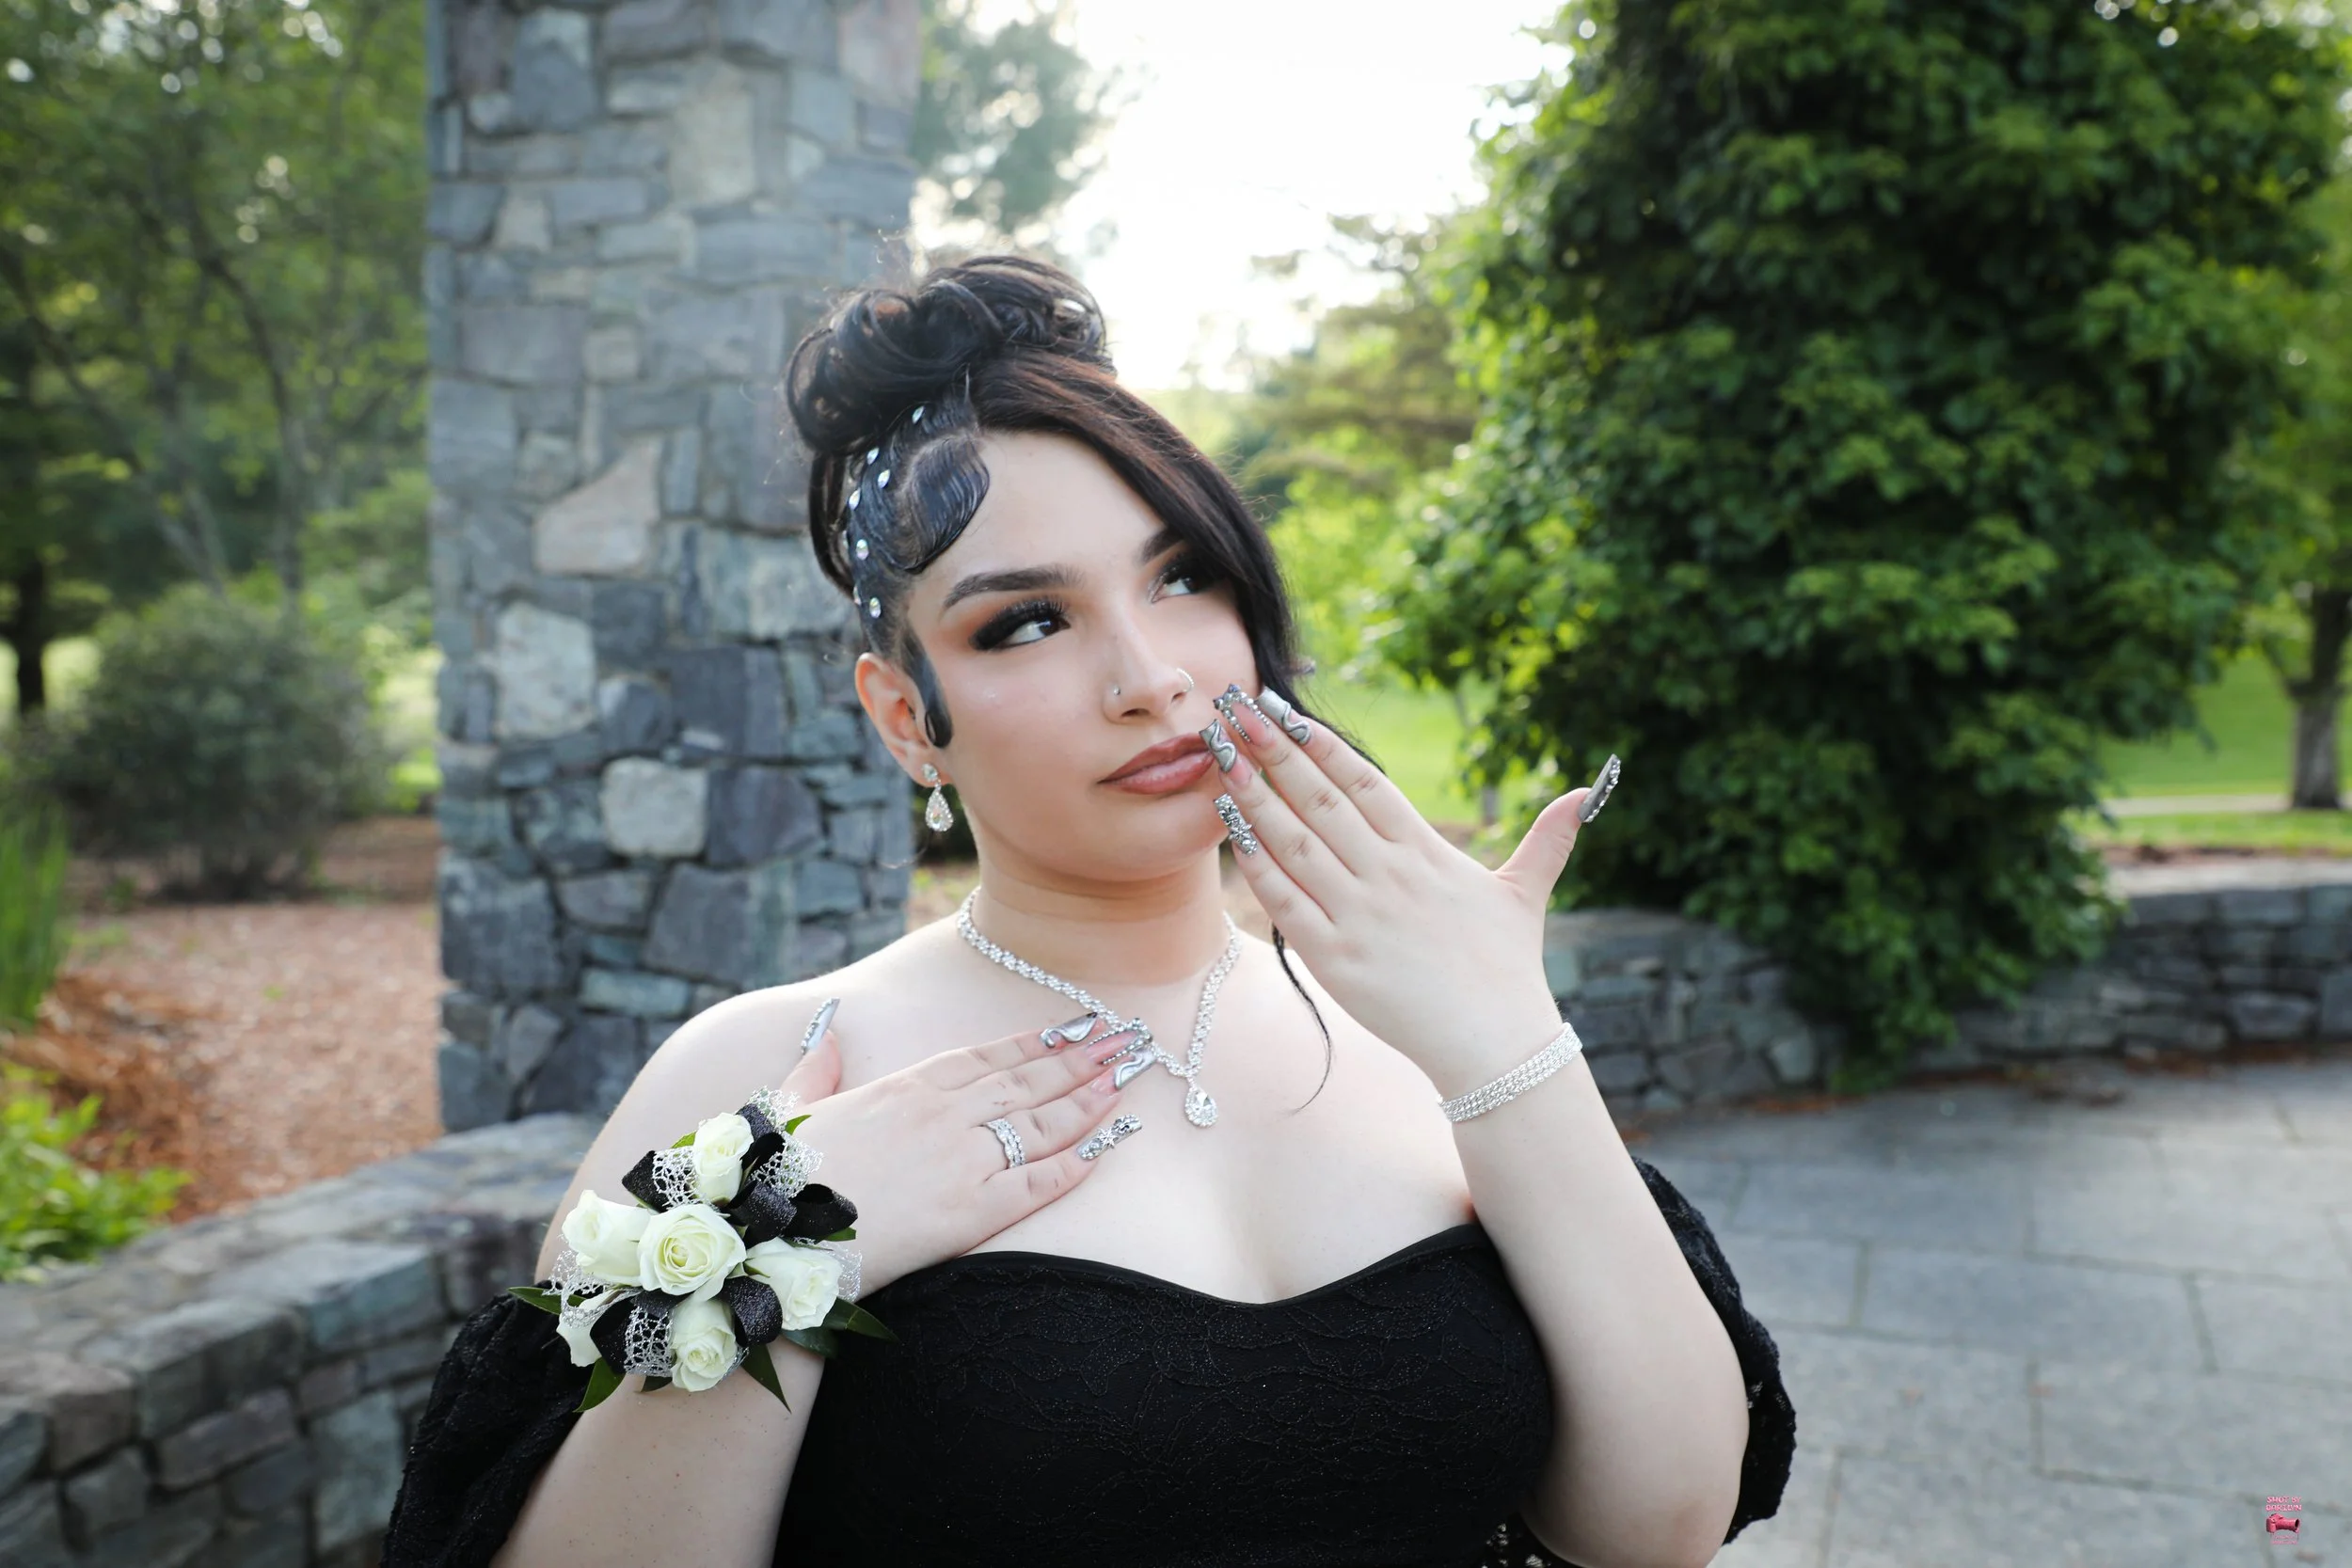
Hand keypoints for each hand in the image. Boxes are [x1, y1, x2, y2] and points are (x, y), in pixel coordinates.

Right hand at [766, 1008, 1148, 1294]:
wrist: (776, 1241)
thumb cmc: (779, 1179)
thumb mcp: (792, 1108)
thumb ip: (818, 1069)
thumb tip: (826, 1033)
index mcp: (906, 1086)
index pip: (988, 1056)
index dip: (1036, 1042)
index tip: (1075, 1028)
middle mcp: (943, 1114)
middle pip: (1027, 1081)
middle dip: (1081, 1060)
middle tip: (1126, 1041)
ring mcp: (961, 1160)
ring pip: (1041, 1123)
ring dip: (1089, 1101)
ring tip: (1125, 1081)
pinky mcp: (971, 1212)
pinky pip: (1036, 1183)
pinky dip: (1075, 1164)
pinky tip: (1104, 1148)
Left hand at [1203, 684, 1591, 1099]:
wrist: (1497, 1044)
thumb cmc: (1509, 969)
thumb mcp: (1527, 894)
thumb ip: (1548, 839)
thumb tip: (1587, 792)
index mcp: (1426, 853)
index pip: (1365, 783)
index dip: (1322, 744)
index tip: (1285, 710)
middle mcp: (1389, 875)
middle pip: (1319, 799)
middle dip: (1272, 750)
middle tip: (1234, 709)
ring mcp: (1360, 916)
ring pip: (1293, 842)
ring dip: (1253, 795)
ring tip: (1220, 756)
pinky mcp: (1336, 959)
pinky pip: (1284, 901)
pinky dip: (1255, 863)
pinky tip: (1231, 829)